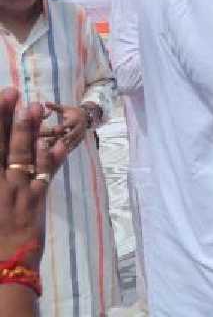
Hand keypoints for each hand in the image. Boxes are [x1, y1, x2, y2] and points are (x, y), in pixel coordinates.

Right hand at [0, 88, 69, 269]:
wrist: (1, 269)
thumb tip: (12, 160)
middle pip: (0, 146)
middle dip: (5, 118)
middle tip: (11, 92)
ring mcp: (17, 192)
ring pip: (23, 155)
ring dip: (30, 130)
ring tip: (35, 106)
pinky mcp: (36, 201)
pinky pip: (45, 174)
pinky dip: (52, 157)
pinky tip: (57, 140)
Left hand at [44, 102, 87, 150]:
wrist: (87, 117)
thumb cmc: (73, 112)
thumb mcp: (65, 108)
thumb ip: (55, 107)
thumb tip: (44, 102)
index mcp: (75, 120)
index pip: (66, 125)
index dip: (59, 128)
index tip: (51, 131)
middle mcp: (78, 129)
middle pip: (67, 136)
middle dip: (57, 140)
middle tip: (45, 144)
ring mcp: (79, 136)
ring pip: (69, 143)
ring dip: (58, 147)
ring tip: (47, 152)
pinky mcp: (79, 142)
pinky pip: (71, 147)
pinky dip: (63, 151)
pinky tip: (54, 154)